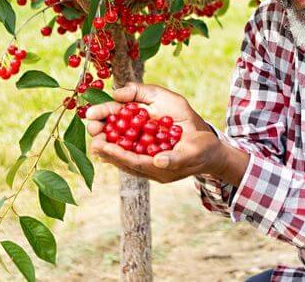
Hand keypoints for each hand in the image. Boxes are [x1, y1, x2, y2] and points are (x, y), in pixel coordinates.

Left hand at [85, 82, 227, 182]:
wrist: (212, 153)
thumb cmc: (204, 151)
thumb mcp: (193, 152)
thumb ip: (175, 159)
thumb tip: (158, 161)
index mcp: (160, 170)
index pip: (133, 162)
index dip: (116, 154)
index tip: (100, 144)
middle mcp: (151, 169)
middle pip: (123, 160)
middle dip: (107, 148)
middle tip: (92, 134)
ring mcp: (150, 163)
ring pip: (124, 156)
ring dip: (109, 146)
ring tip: (94, 133)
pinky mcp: (151, 156)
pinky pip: (131, 151)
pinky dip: (119, 143)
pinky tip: (109, 135)